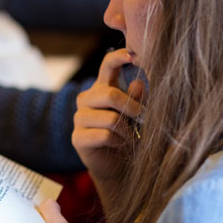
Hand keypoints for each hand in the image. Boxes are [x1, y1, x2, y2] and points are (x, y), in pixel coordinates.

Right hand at [72, 49, 144, 186]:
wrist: (117, 166)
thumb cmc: (128, 135)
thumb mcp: (137, 115)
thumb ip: (136, 99)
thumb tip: (139, 83)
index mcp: (101, 88)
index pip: (106, 66)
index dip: (118, 57)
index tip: (133, 55)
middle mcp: (86, 99)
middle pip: (109, 95)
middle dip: (132, 108)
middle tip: (144, 119)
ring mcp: (79, 118)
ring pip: (110, 118)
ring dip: (127, 130)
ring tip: (131, 137)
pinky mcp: (77, 138)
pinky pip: (104, 135)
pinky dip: (118, 142)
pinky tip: (118, 145)